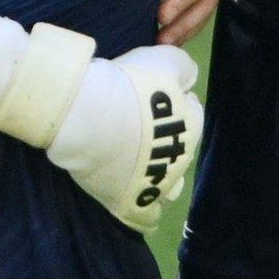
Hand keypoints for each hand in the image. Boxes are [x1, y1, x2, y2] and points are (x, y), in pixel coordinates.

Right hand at [46, 44, 203, 232]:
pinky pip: (148, 218)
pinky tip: (130, 195)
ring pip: (169, 186)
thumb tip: (186, 81)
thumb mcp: (163, 60)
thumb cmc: (125, 85)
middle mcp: (180, 159)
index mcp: (191, 126)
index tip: (148, 96)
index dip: (171, 101)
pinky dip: (144, 210)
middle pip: (179, 148)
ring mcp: (156, 185)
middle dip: (164, 138)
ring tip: (133, 161)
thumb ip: (183, 68)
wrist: (86, 115)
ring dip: (159, 176)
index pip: (191, 111)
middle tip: (134, 124)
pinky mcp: (131, 205)